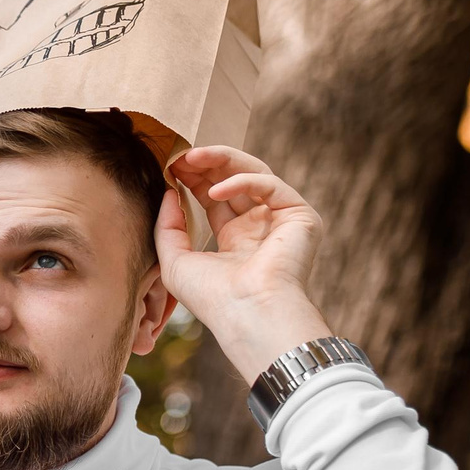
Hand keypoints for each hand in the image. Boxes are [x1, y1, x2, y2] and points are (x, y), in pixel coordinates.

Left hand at [154, 145, 334, 381]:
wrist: (248, 314)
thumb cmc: (212, 298)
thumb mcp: (175, 261)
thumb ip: (168, 227)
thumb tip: (168, 193)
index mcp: (237, 239)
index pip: (215, 197)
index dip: (193, 179)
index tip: (170, 166)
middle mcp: (261, 227)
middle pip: (233, 180)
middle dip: (206, 165)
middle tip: (180, 155)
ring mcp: (281, 220)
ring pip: (254, 173)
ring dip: (222, 160)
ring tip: (192, 156)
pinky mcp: (300, 216)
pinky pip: (270, 185)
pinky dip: (243, 181)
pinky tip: (216, 189)